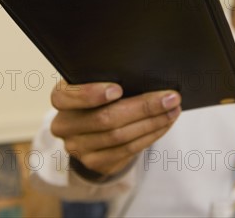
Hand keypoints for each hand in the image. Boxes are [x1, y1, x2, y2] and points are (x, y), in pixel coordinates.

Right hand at [50, 80, 181, 176]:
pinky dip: (150, 135)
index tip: (118, 89)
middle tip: (169, 97)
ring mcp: (78, 147)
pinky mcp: (95, 162)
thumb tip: (144, 72)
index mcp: (61, 97)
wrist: (90, 126)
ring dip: (152, 122)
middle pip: (104, 118)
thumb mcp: (94, 80)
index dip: (92, 94)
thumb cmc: (98, 92)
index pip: (69, 96)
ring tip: (173, 109)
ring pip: (119, 136)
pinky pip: (126, 150)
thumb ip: (108, 76)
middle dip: (142, 107)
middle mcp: (64, 124)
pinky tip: (164, 124)